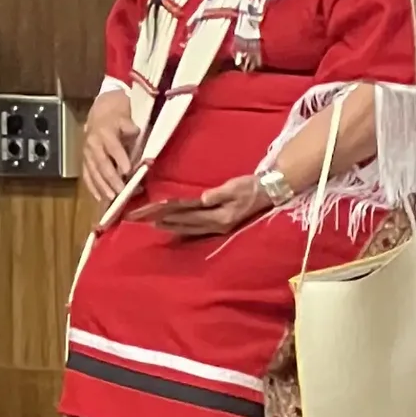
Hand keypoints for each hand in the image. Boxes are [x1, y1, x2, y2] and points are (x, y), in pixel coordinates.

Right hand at [81, 92, 136, 208]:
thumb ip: (129, 127)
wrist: (100, 112)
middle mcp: (93, 144)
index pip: (113, 148)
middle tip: (120, 191)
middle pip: (102, 163)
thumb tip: (135, 133)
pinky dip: (93, 187)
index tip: (127, 171)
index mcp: (104, 132)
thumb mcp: (125, 117)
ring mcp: (87, 154)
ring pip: (93, 172)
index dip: (120, 159)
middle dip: (111, 179)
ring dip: (102, 186)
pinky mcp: (84, 161)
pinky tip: (99, 198)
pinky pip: (87, 176)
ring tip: (110, 198)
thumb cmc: (116, 116)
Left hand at [149, 175, 274, 239]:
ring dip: (172, 227)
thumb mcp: (235, 188)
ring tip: (155, 225)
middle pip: (186, 224)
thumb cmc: (251, 187)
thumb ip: (218, 195)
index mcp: (220, 217)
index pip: (189, 214)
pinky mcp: (220, 223)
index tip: (153, 213)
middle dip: (166, 223)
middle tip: (146, 222)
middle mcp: (217, 225)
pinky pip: (197, 228)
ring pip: (190, 228)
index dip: (171, 214)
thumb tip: (203, 199)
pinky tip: (175, 228)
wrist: (269, 192)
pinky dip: (184, 228)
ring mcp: (219, 226)